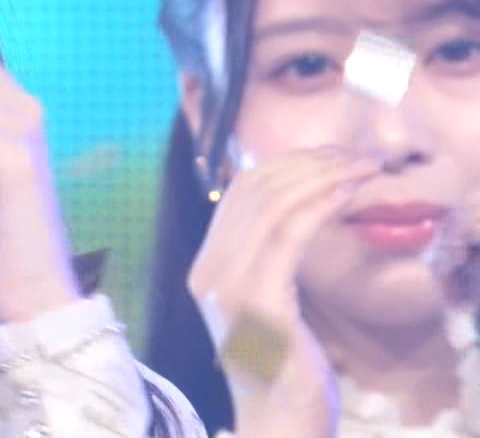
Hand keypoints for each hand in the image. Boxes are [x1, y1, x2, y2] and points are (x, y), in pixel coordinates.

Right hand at [188, 148, 380, 437]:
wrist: (275, 421)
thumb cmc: (281, 367)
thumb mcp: (265, 303)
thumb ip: (264, 260)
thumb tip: (292, 207)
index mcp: (205, 268)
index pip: (238, 194)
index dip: (285, 164)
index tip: (330, 155)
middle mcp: (207, 271)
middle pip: (253, 191)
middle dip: (308, 162)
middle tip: (354, 155)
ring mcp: (227, 286)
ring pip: (272, 205)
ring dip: (322, 177)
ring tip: (361, 168)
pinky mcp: (258, 300)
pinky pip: (289, 234)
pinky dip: (321, 204)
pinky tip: (349, 195)